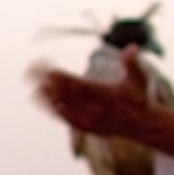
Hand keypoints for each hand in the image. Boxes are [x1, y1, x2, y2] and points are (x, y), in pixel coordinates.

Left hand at [32, 53, 173, 160]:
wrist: (141, 126)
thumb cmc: (137, 98)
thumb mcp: (138, 80)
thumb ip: (132, 63)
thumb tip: (133, 47)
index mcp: (108, 96)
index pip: (83, 87)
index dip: (66, 81)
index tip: (50, 71)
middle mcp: (97, 110)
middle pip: (68, 96)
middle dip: (50, 84)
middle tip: (33, 71)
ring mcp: (90, 120)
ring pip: (64, 108)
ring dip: (47, 97)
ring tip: (33, 84)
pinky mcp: (85, 127)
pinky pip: (64, 117)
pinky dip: (51, 108)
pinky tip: (39, 97)